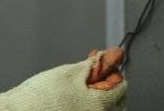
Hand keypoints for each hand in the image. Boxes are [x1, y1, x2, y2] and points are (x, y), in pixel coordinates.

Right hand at [0, 47, 126, 110]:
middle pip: (117, 100)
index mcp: (101, 105)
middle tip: (95, 71)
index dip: (114, 70)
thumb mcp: (70, 72)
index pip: (122, 86)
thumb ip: (93, 64)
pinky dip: (87, 102)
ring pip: (104, 108)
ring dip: (98, 93)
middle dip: (109, 83)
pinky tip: (73, 94)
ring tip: (81, 82)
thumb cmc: (41, 96)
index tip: (107, 63)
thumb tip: (107, 57)